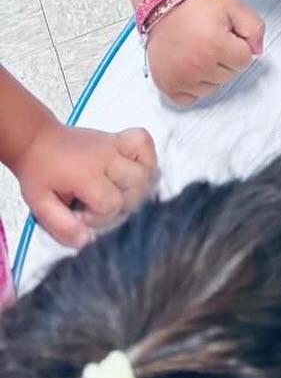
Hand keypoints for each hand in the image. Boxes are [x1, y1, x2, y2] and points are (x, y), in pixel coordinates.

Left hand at [13, 118, 155, 248]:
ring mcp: (115, 144)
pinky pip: (145, 141)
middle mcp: (106, 157)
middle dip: (123, 204)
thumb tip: (87, 241)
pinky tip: (133, 170)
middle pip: (136, 185)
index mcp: (85, 175)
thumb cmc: (39, 175)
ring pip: (146, 166)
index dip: (100, 217)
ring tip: (119, 191)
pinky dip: (146, 158)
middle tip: (101, 205)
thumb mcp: (40, 205)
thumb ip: (61, 226)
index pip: (112, 203)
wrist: (38, 141)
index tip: (83, 215)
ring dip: (139, 185)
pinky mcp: (119, 137)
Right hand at [145, 0, 265, 106]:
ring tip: (199, 52)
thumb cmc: (197, 7)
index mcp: (216, 45)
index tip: (227, 36)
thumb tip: (257, 50)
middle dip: (226, 60)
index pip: (244, 61)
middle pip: (229, 76)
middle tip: (211, 41)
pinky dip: (192, 87)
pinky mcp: (167, 85)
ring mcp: (181, 78)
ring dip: (210, 74)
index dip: (239, 46)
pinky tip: (189, 68)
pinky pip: (190, 99)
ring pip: (212, 88)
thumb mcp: (234, 7)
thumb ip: (254, 28)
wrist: (165, 7)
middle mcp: (198, 65)